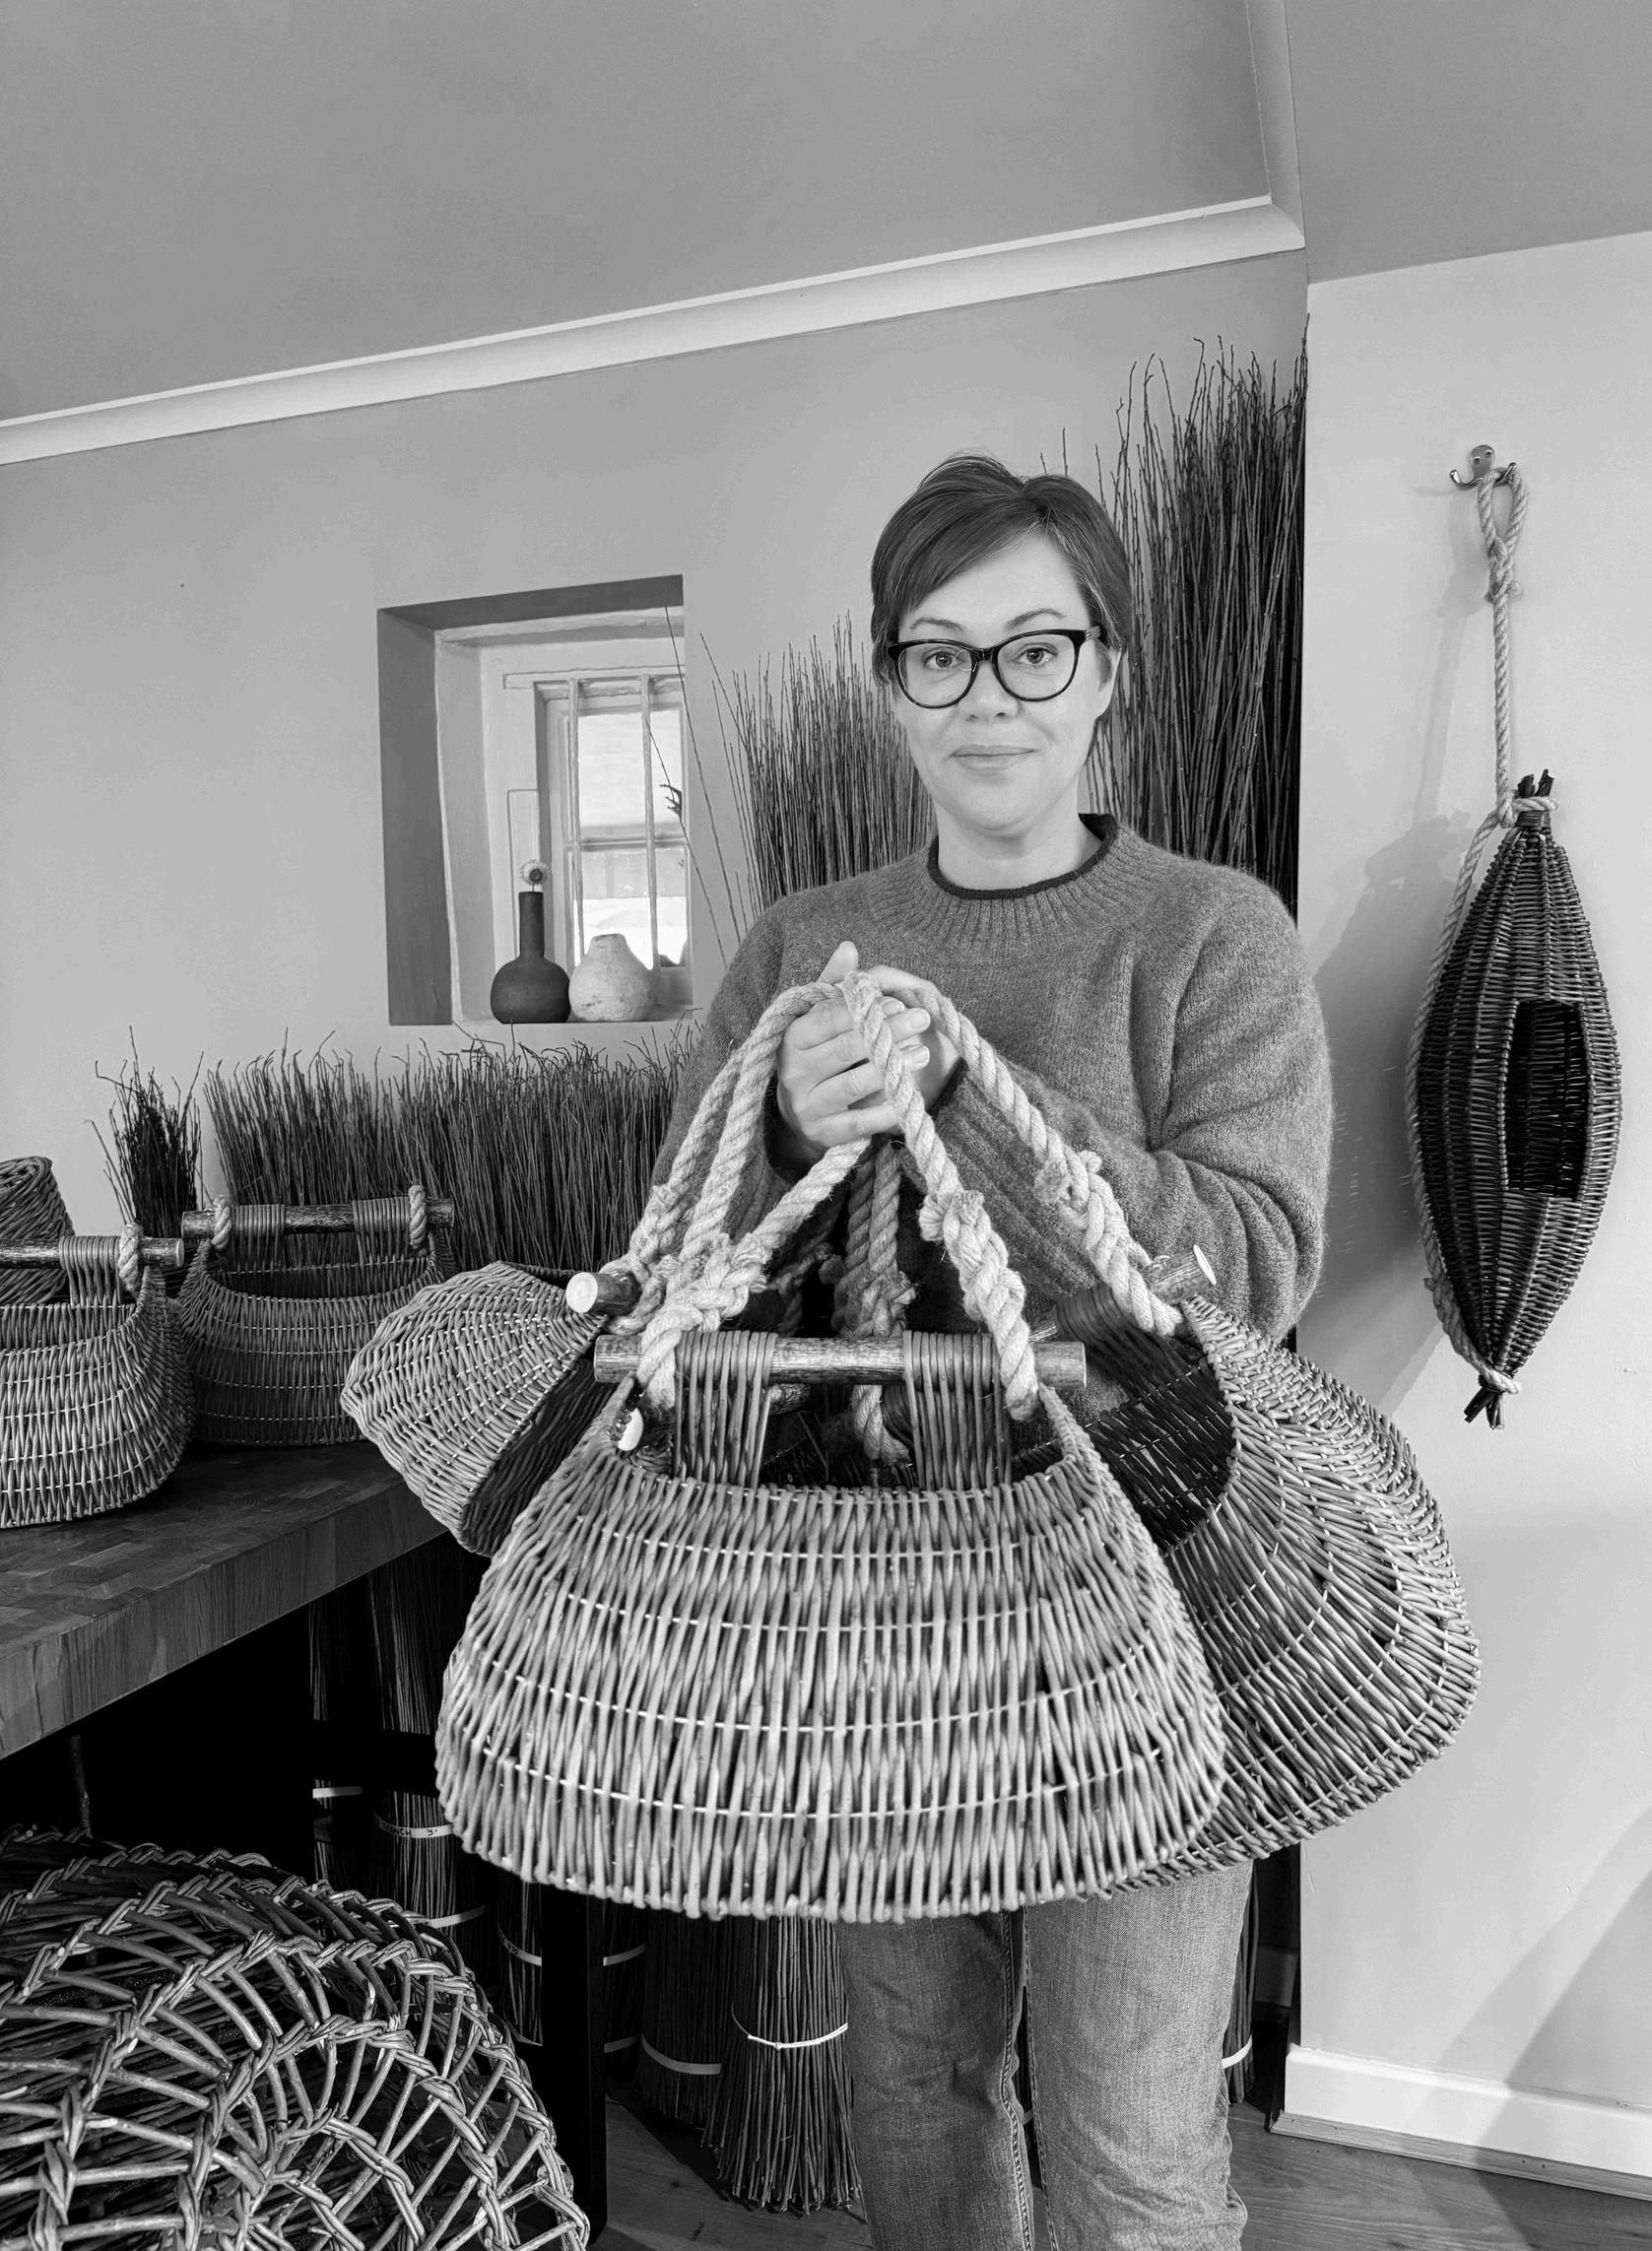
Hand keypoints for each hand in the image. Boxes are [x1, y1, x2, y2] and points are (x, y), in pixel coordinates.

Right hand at [774, 941, 941, 1159]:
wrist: (798, 1115)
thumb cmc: (816, 1056)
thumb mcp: (818, 1019)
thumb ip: (832, 985)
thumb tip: (849, 947)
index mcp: (792, 1038)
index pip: (830, 1018)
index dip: (865, 1008)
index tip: (897, 1001)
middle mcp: (794, 1072)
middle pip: (846, 1048)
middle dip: (887, 1032)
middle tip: (921, 1019)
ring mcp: (807, 1105)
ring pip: (853, 1083)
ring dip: (890, 1068)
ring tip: (922, 1053)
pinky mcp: (824, 1134)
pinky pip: (859, 1122)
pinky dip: (885, 1111)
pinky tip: (907, 1098)